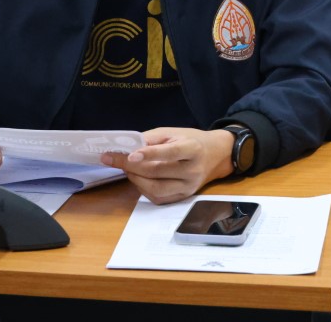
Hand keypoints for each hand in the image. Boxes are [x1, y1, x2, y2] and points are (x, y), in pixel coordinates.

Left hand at [101, 127, 233, 204]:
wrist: (216, 155)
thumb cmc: (191, 141)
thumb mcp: (173, 132)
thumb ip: (151, 139)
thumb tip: (126, 147)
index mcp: (193, 149)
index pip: (170, 153)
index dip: (149, 154)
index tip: (129, 155)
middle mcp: (193, 170)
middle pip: (157, 172)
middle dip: (131, 166)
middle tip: (114, 159)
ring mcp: (189, 187)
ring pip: (155, 189)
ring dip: (135, 179)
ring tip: (127, 168)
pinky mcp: (184, 197)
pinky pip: (158, 198)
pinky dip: (143, 189)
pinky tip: (139, 178)